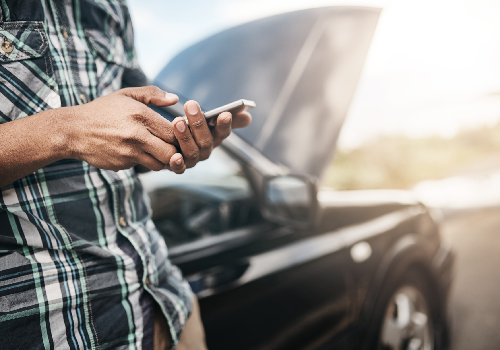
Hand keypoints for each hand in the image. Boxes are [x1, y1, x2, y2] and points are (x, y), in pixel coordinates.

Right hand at [65, 86, 187, 172]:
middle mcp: (137, 135)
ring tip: (158, 149)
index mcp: (141, 115)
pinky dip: (145, 161)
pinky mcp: (122, 165)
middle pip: (171, 152)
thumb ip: (152, 94)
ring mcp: (129, 153)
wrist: (73, 131)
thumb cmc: (102, 110)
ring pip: (160, 164)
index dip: (180, 134)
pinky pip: (142, 166)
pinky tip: (138, 152)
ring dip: (162, 159)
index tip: (178, 132)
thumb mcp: (126, 95)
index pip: (174, 131)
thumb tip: (175, 99)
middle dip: (175, 151)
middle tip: (173, 145)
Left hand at [166, 100, 251, 170]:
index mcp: (215, 138)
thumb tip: (247, 113)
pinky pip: (179, 168)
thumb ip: (227, 116)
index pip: (223, 132)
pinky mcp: (177, 167)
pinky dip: (177, 164)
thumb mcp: (208, 118)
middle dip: (199, 124)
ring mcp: (192, 160)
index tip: (225, 114)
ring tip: (178, 121)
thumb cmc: (191, 127)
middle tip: (190, 105)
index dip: (225, 125)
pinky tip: (175, 157)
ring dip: (185, 137)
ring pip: (192, 151)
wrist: (167, 142)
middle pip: (206, 141)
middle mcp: (206, 150)